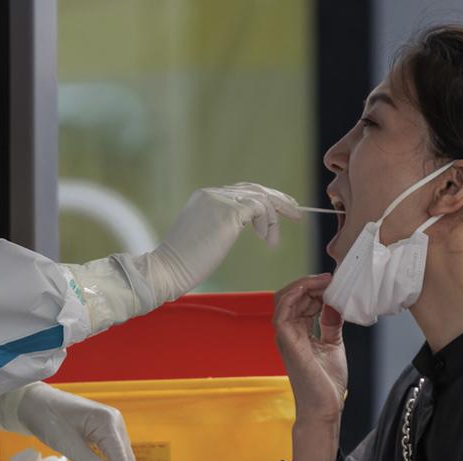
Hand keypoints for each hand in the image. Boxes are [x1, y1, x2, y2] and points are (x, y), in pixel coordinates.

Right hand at [136, 184, 301, 307]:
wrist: (166, 270)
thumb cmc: (184, 264)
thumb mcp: (205, 236)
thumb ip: (221, 224)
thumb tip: (243, 225)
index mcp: (205, 197)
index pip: (242, 191)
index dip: (264, 200)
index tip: (279, 212)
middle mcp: (213, 193)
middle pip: (254, 189)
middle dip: (278, 200)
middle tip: (296, 212)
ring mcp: (220, 200)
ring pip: (260, 197)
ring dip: (276, 215)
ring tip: (275, 239)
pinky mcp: (229, 213)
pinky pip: (261, 208)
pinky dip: (269, 222)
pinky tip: (266, 239)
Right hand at [275, 274, 347, 425]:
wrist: (324, 407)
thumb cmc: (326, 383)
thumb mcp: (333, 344)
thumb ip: (331, 323)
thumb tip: (334, 304)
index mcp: (298, 332)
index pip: (300, 300)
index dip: (315, 288)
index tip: (334, 283)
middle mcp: (289, 332)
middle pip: (290, 295)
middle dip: (310, 283)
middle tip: (331, 280)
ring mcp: (285, 336)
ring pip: (284, 298)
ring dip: (304, 285)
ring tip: (325, 282)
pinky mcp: (286, 340)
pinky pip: (283, 310)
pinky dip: (295, 294)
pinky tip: (313, 290)